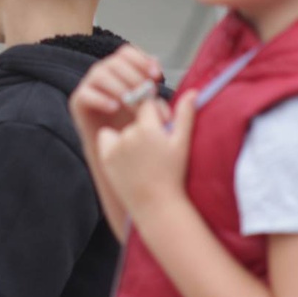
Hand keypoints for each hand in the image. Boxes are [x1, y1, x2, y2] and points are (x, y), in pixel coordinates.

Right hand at [70, 44, 163, 149]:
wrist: (116, 152)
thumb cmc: (132, 127)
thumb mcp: (149, 109)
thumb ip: (154, 94)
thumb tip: (156, 75)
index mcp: (119, 70)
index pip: (127, 52)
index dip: (142, 60)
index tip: (156, 75)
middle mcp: (102, 74)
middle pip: (115, 62)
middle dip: (133, 77)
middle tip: (145, 94)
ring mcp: (88, 86)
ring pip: (100, 74)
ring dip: (118, 87)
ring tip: (130, 102)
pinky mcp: (77, 102)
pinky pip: (86, 94)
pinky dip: (101, 99)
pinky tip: (114, 108)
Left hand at [97, 90, 197, 216]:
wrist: (156, 205)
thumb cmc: (173, 175)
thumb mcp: (181, 144)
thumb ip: (184, 115)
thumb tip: (192, 91)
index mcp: (148, 129)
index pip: (147, 105)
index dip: (155, 115)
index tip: (161, 130)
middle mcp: (129, 135)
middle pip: (134, 117)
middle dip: (143, 126)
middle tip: (152, 148)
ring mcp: (115, 147)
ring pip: (120, 128)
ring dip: (128, 135)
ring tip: (141, 157)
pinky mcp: (105, 157)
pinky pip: (105, 137)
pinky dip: (112, 143)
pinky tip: (127, 158)